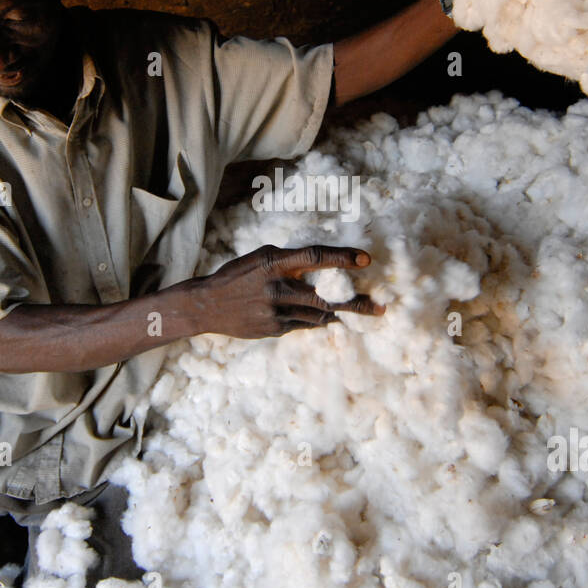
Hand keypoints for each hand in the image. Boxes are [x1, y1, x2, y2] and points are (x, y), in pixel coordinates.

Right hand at [187, 244, 384, 339]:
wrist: (207, 306)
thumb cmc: (237, 276)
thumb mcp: (261, 259)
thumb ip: (290, 262)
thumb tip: (322, 266)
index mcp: (274, 263)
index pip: (315, 257)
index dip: (342, 257)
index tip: (366, 259)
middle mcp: (277, 288)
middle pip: (326, 296)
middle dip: (356, 303)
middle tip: (380, 307)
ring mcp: (276, 312)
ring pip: (319, 314)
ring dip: (339, 313)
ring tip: (360, 311)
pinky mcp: (274, 329)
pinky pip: (304, 325)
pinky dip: (317, 320)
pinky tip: (327, 318)